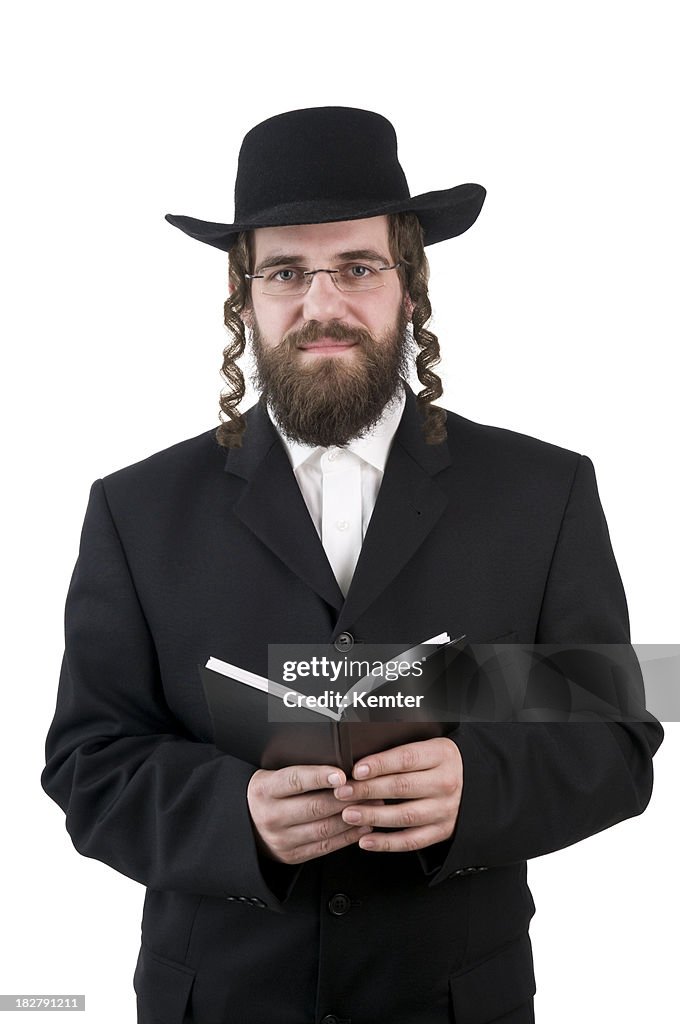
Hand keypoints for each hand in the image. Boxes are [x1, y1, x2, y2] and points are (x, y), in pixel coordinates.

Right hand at [247, 764, 377, 864]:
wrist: (242, 826)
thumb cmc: (265, 794)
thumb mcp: (270, 775)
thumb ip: (297, 770)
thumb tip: (334, 758)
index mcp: (264, 790)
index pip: (294, 780)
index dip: (319, 776)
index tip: (341, 774)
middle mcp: (271, 816)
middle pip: (314, 807)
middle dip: (346, 798)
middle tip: (368, 788)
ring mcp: (282, 839)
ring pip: (323, 829)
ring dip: (352, 817)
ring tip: (372, 805)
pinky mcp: (292, 856)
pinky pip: (325, 847)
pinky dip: (347, 836)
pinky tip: (362, 826)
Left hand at [333, 737, 462, 852]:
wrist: (474, 782)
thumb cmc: (440, 761)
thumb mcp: (429, 745)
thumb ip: (400, 751)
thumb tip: (361, 758)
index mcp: (441, 755)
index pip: (406, 759)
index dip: (379, 764)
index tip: (356, 770)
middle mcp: (446, 783)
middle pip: (402, 787)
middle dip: (368, 790)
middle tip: (343, 792)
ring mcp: (445, 809)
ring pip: (405, 815)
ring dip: (373, 816)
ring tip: (348, 814)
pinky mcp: (442, 831)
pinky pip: (411, 840)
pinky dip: (386, 843)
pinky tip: (365, 840)